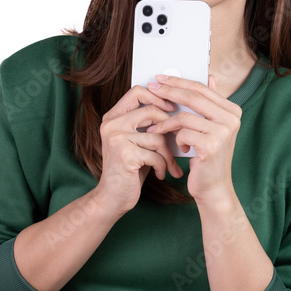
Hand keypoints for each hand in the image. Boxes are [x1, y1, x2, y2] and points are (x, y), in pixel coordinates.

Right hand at [97, 84, 183, 217]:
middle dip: (169, 127)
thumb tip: (178, 108)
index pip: (137, 92)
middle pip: (151, 111)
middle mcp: (111, 124)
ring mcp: (116, 138)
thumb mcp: (137, 142)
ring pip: (157, 135)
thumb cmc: (130, 169)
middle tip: (179, 141)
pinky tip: (161, 174)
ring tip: (169, 165)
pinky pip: (156, 154)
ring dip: (168, 154)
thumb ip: (148, 125)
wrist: (113, 198)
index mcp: (113, 117)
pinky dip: (163, 166)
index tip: (172, 108)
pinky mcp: (125, 154)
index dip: (158, 97)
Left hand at [145, 74, 241, 203]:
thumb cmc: (208, 157)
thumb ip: (210, 104)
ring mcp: (223, 132)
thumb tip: (210, 77)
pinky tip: (180, 148)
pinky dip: (175, 139)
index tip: (160, 78)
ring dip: (166, 122)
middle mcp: (231, 119)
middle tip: (150, 88)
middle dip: (168, 92)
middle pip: (193, 97)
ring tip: (158, 129)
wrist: (213, 188)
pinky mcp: (211, 146)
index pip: (201, 88)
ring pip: (184, 116)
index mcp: (232, 110)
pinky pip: (182, 133)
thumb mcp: (212, 128)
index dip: (179, 81)